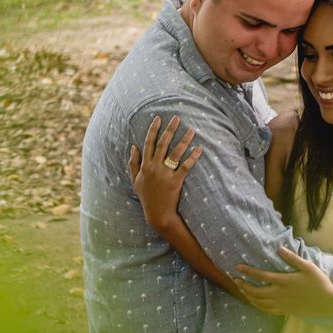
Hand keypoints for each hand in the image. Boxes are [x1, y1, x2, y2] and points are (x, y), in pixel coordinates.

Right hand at [129, 115, 200, 235]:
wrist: (157, 214)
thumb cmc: (146, 197)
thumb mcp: (135, 180)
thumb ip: (133, 162)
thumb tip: (133, 146)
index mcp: (145, 165)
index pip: (148, 143)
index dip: (153, 130)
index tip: (158, 118)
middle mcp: (154, 167)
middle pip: (163, 144)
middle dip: (170, 129)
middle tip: (177, 118)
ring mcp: (165, 174)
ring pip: (175, 153)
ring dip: (184, 140)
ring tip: (191, 130)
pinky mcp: (176, 181)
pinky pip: (186, 166)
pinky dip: (193, 157)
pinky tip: (199, 149)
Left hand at [234, 246, 332, 317]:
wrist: (328, 303)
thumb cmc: (319, 284)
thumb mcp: (308, 267)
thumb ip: (292, 258)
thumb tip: (279, 248)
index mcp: (283, 281)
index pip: (260, 276)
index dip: (247, 271)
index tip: (237, 267)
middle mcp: (279, 294)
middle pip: (255, 291)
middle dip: (243, 285)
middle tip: (235, 280)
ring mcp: (281, 304)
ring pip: (258, 302)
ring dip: (248, 295)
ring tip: (241, 289)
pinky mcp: (285, 311)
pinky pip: (266, 310)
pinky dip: (257, 305)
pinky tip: (254, 302)